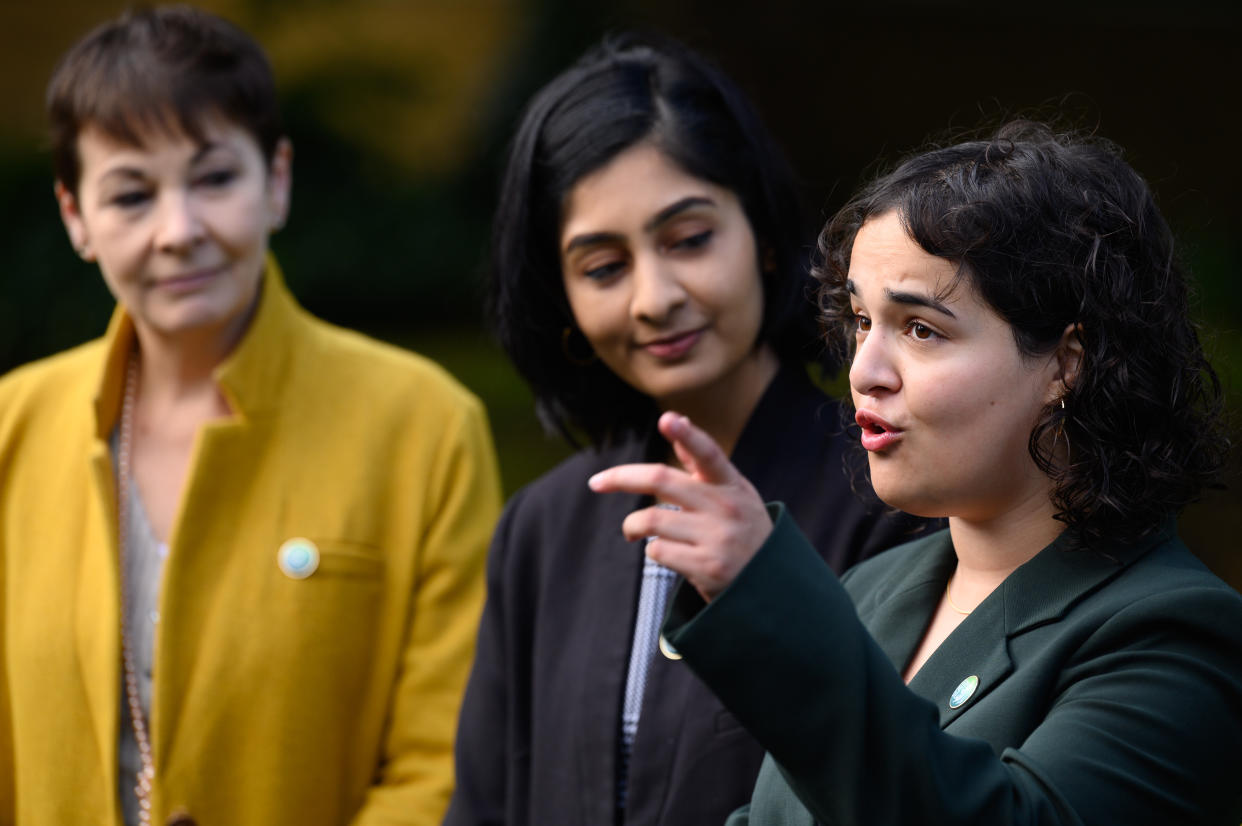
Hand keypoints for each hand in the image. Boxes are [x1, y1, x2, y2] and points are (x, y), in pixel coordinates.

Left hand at [588, 411, 771, 600]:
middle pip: (662, 480)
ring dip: (633, 525)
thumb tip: (674, 422)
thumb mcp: (734, 494)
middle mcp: (726, 509)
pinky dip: (652, 550)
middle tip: (596, 482)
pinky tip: (663, 552)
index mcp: (732, 486)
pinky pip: (658, 551)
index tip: (668, 419)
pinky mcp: (707, 568)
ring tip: (632, 531)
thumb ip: (702, 464)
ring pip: (652, 520)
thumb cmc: (745, 531)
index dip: (688, 435)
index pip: (709, 454)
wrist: (772, 586)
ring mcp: (718, 539)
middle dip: (621, 478)